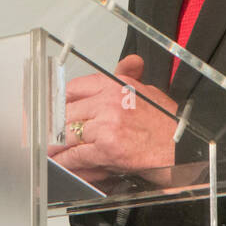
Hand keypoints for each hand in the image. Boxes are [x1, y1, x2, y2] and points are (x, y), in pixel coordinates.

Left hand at [48, 55, 177, 181]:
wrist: (182, 147)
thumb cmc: (168, 123)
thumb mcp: (149, 91)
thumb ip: (130, 76)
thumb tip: (129, 62)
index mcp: (115, 86)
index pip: (75, 87)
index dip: (60, 99)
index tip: (52, 107)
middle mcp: (108, 103)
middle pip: (67, 111)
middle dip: (53, 123)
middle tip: (43, 130)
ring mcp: (106, 126)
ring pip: (67, 133)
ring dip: (55, 144)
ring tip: (48, 148)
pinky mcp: (106, 149)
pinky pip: (77, 155)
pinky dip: (65, 161)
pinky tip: (59, 163)